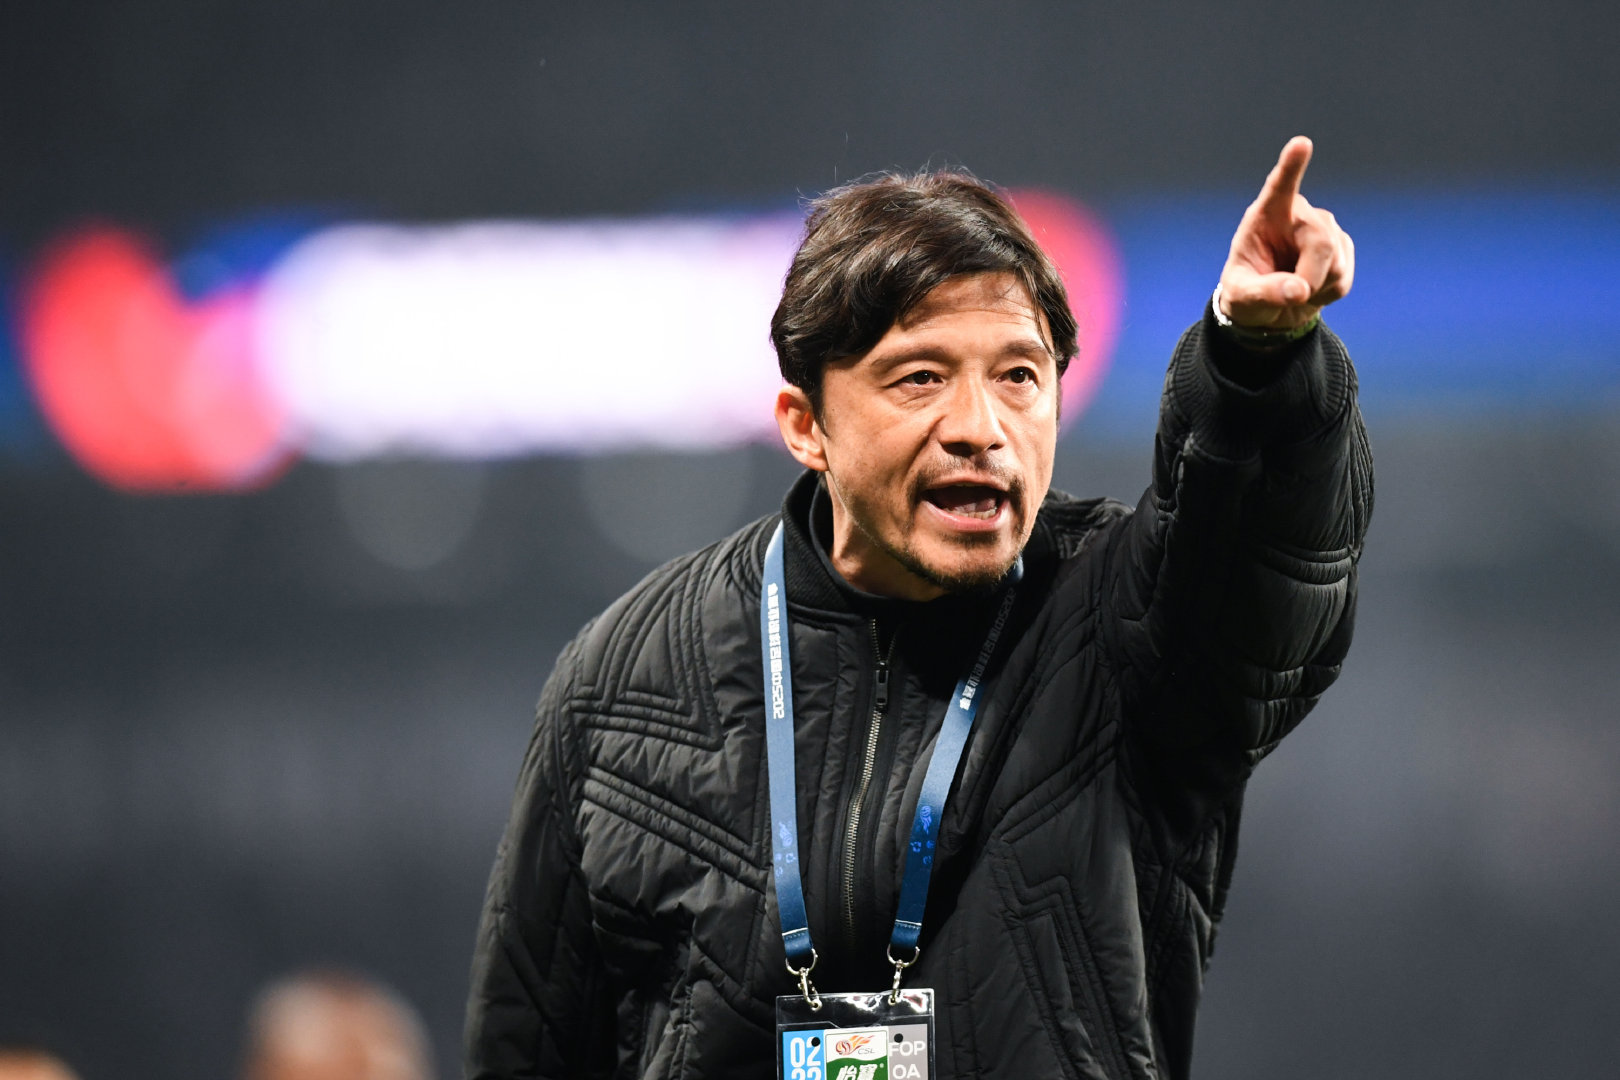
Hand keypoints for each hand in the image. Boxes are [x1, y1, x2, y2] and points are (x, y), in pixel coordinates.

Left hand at [1218, 136, 1353, 330]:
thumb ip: (1266, 292)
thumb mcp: (1243, 297)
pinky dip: (1326, 293)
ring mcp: (1324, 229)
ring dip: (1315, 287)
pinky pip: (1343, 279)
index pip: (1279, 187)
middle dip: (1310, 276)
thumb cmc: (1247, 294)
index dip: (1291, 167)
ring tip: (1293, 287)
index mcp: (1266, 216)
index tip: (1300, 145)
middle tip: (1291, 293)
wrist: (1267, 309)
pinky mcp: (1342, 248)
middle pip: (1322, 242)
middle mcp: (1299, 215)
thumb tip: (1300, 290)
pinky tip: (1311, 288)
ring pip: (1336, 263)